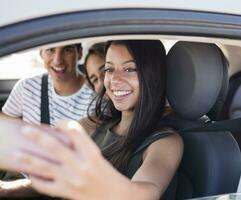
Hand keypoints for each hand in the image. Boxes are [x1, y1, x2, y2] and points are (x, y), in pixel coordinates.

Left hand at [14, 120, 130, 199]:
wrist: (116, 197)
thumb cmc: (107, 174)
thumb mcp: (98, 156)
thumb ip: (82, 145)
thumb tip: (65, 132)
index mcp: (93, 154)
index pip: (76, 134)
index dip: (64, 124)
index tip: (56, 121)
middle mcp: (82, 166)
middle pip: (57, 148)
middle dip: (39, 138)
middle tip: (26, 130)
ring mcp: (73, 180)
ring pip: (47, 167)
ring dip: (30, 159)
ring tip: (17, 153)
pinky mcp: (67, 193)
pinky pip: (46, 186)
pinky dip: (35, 180)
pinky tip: (28, 174)